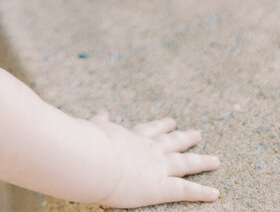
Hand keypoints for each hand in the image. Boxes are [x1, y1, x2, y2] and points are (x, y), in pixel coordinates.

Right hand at [92, 114, 219, 206]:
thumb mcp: (94, 128)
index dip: (162, 126)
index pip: (151, 129)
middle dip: (185, 138)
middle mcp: (149, 149)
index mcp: (132, 136)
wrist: (95, 159)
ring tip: (215, 160)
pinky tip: (215, 193)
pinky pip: (186, 190)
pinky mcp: (163, 186)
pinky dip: (202, 192)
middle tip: (197, 134)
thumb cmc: (89, 144)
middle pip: (173, 142)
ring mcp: (158, 167)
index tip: (171, 121)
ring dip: (201, 161)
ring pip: (185, 163)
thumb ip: (99, 122)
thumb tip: (101, 112)